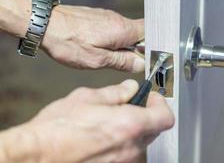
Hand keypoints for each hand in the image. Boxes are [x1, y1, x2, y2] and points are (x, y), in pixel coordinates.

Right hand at [19, 80, 173, 162]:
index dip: (160, 104)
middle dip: (144, 115)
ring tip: (109, 122)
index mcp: (129, 125)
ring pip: (139, 142)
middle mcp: (131, 148)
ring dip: (131, 130)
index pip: (165, 116)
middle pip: (153, 129)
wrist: (36, 156)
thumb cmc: (57, 129)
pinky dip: (121, 144)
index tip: (151, 98)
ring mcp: (123, 162)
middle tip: (127, 106)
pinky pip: (126, 154)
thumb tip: (129, 88)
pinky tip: (102, 137)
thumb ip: (115, 93)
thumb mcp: (87, 98)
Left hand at [42, 5, 144, 71]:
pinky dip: (112, 39)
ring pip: (125, 32)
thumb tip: (140, 64)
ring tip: (110, 56)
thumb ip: (122, 62)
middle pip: (139, 33)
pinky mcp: (98, 17)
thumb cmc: (69, 42)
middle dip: (137, 48)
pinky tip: (100, 47)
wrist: (45, 24)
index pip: (150, 33)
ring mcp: (107, 17)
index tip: (148, 59)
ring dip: (123, 45)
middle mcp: (118, 20)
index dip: (153, 46)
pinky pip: (113, 28)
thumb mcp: (98, 60)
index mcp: (122, 30)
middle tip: (127, 62)